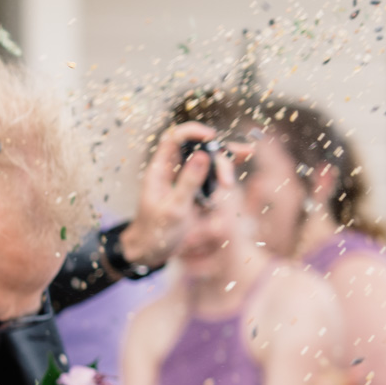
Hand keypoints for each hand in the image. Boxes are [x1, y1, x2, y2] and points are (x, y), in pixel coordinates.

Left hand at [119, 122, 253, 268]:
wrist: (151, 252)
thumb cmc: (155, 232)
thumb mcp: (173, 209)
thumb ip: (188, 183)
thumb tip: (202, 154)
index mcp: (159, 170)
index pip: (174, 138)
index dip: (192, 132)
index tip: (211, 137)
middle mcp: (173, 170)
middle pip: (198, 149)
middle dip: (217, 158)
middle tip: (227, 181)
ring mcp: (185, 179)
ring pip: (209, 161)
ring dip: (223, 166)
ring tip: (228, 184)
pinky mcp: (195, 190)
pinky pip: (212, 176)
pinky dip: (224, 173)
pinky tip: (233, 173)